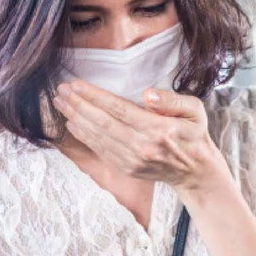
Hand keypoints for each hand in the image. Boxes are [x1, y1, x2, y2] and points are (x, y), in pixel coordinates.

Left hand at [52, 80, 230, 195]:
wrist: (195, 171)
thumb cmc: (194, 134)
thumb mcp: (195, 111)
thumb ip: (172, 100)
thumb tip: (147, 94)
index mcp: (158, 129)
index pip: (118, 109)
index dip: (94, 96)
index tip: (75, 84)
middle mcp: (142, 147)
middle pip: (102, 123)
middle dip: (78, 105)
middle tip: (60, 91)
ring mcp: (132, 160)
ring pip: (97, 137)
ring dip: (75, 119)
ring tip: (60, 103)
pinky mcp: (126, 168)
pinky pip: (99, 150)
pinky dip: (83, 137)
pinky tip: (72, 123)